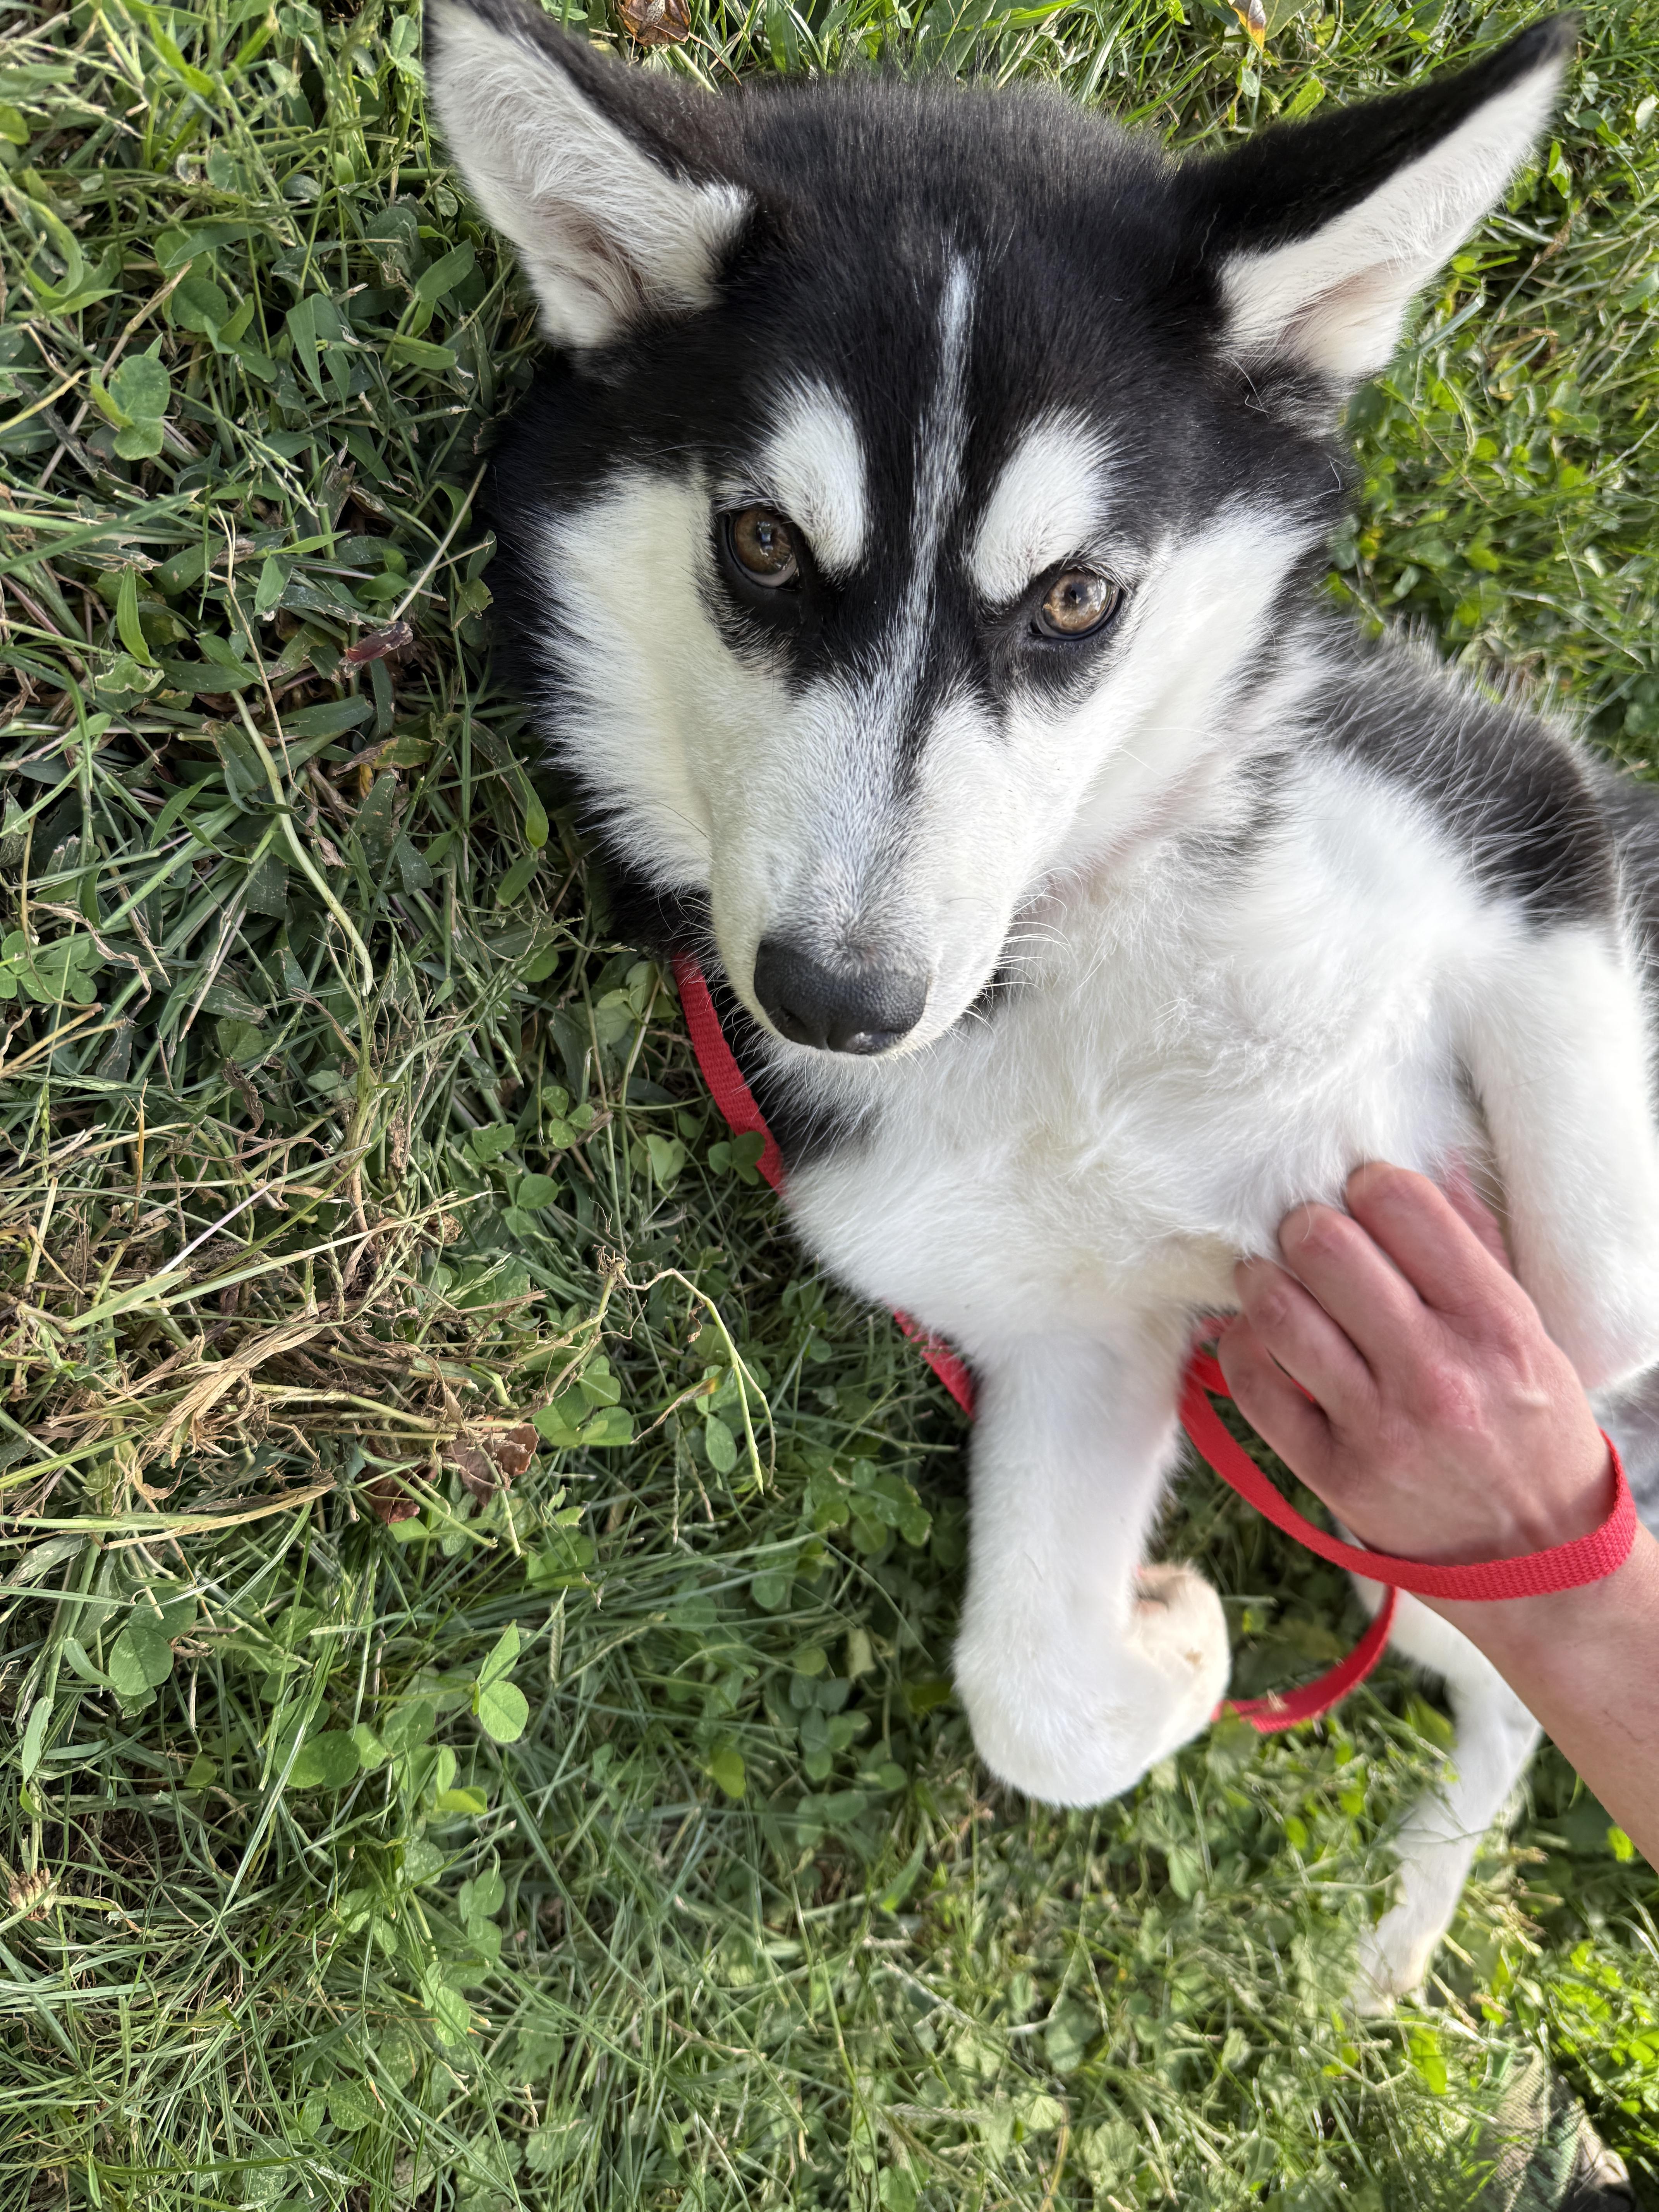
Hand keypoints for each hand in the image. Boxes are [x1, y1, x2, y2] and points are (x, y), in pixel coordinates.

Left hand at [1215, 1161, 1613, 1569]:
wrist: (1538, 1562)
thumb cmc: (1532, 1432)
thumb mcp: (1529, 1334)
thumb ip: (1474, 1250)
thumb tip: (1424, 1167)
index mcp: (1494, 1325)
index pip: (1402, 1207)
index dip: (1366, 1184)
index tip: (1358, 1195)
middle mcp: (1435, 1371)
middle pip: (1326, 1247)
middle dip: (1305, 1225)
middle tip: (1306, 1235)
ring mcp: (1379, 1426)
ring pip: (1278, 1309)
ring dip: (1261, 1278)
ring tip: (1270, 1277)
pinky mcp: (1332, 1472)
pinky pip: (1252, 1385)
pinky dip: (1241, 1346)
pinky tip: (1256, 1335)